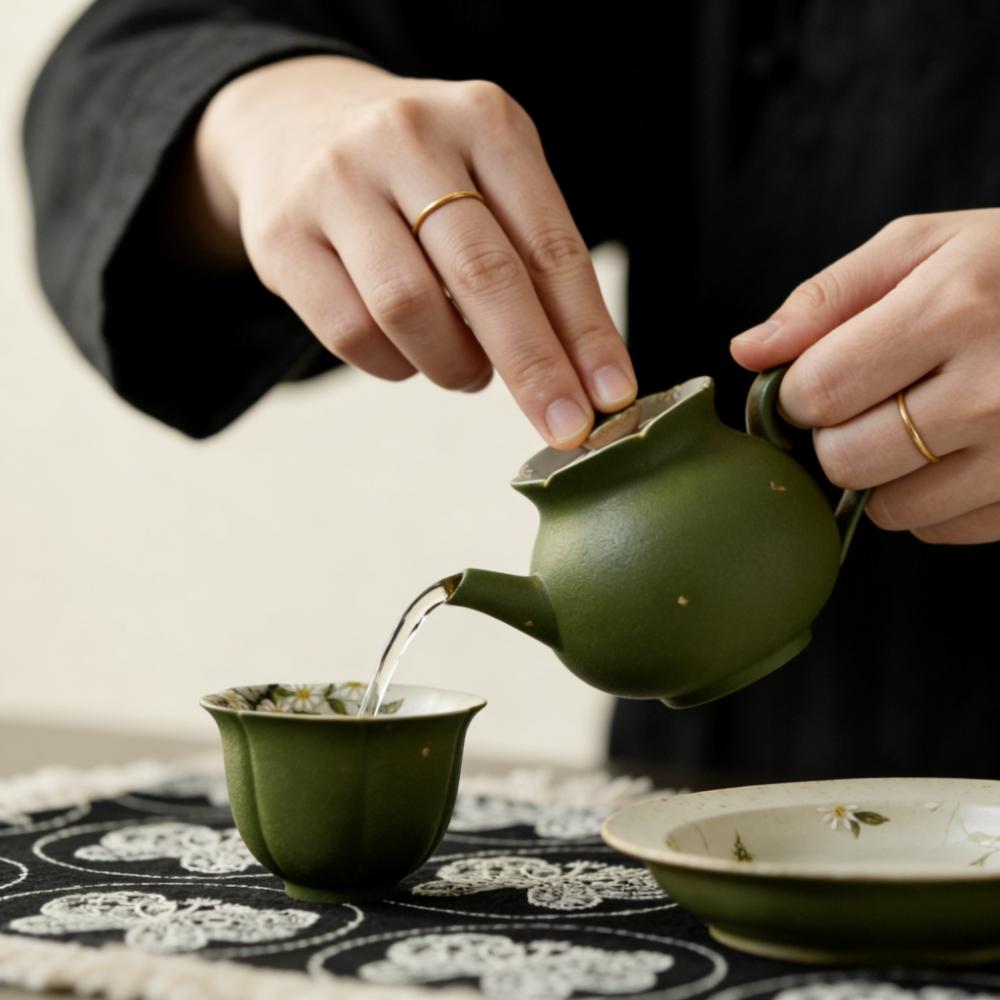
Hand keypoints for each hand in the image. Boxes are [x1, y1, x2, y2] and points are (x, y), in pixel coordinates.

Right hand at [178, 54, 636, 448]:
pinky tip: (409, 354)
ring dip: (454, 365)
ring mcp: (337, 183)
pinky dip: (395, 366)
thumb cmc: (419, 174)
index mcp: (484, 121)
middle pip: (484, 274)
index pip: (548, 244)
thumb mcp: (488, 180)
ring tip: (469, 372)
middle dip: (534, 366)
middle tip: (565, 429)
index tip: (612, 396)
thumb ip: (530, 259)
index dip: (586, 330)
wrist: (294, 121)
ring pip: (410, 308)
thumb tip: (581, 375)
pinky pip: (351, 333)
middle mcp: (409, 139)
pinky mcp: (282, 236)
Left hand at [729, 209, 999, 543]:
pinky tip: (956, 451)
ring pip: (890, 508)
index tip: (818, 380)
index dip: (798, 393)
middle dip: (834, 435)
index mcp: (953, 308)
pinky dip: (931, 501)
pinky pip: (940, 530)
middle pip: (845, 459)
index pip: (818, 391)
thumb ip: (826, 298)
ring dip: (881, 474)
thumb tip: (748, 352)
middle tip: (867, 403)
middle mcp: (993, 389)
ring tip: (916, 423)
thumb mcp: (923, 248)